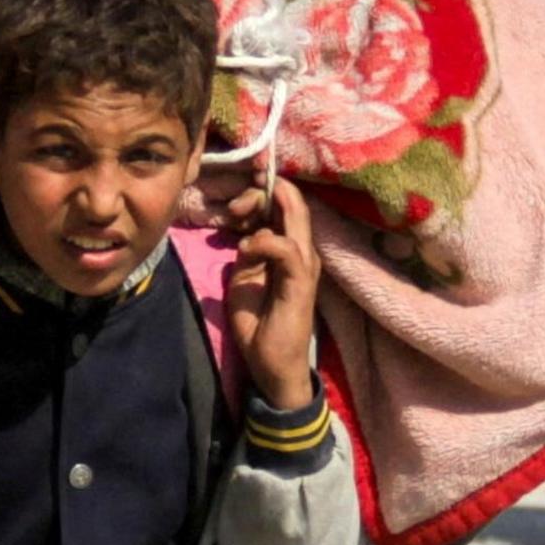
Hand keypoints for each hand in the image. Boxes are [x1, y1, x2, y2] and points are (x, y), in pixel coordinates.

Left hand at [219, 175, 320, 411]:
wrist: (274, 367)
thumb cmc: (260, 327)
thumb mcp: (244, 283)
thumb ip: (248, 258)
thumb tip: (244, 239)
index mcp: (290, 251)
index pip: (284, 208)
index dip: (265, 189)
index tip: (246, 177)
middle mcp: (302, 252)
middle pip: (292, 203)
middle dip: (267, 186)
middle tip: (248, 177)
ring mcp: (305, 265)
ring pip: (295, 216)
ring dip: (266, 205)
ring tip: (240, 208)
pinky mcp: (301, 282)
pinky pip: (286, 248)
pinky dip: (264, 241)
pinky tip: (246, 248)